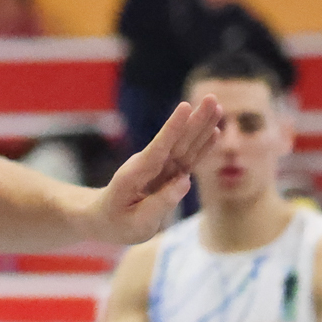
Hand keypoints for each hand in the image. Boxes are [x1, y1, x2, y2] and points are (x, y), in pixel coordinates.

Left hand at [100, 95, 222, 244]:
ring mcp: (161, 168)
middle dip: (195, 120)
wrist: (104, 218)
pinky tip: (215, 132)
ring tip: (217, 106)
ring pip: (185, 145)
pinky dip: (203, 146)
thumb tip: (185, 181)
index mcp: (136, 174)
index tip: (184, 107)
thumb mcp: (135, 223)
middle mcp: (149, 165)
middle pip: (176, 141)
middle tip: (212, 98)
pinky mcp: (169, 173)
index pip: (158, 148)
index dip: (172, 128)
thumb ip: (160, 203)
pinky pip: (189, 158)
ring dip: (202, 126)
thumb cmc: (116, 223)